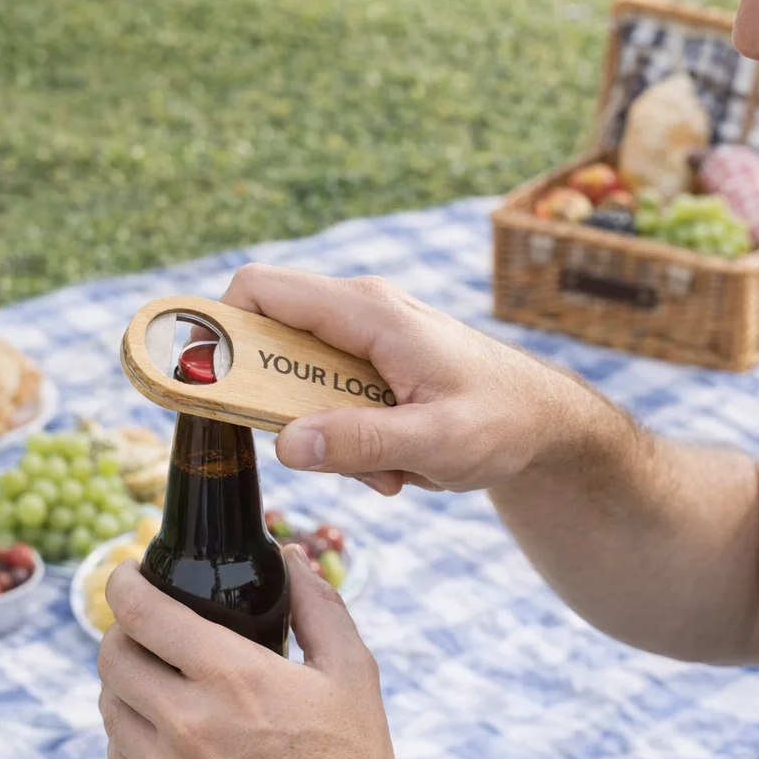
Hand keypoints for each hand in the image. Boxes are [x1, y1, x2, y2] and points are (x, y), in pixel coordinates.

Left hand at [97, 547, 412, 758]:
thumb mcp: (353, 672)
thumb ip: (319, 604)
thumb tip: (291, 557)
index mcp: (234, 679)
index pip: (144, 613)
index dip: (125, 582)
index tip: (130, 572)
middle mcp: (186, 724)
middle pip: (113, 654)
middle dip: (123, 626)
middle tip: (150, 622)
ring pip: (108, 703)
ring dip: (126, 675)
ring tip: (161, 671)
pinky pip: (117, 751)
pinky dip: (130, 724)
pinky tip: (168, 723)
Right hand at [220, 264, 586, 494]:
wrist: (546, 422)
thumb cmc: (504, 421)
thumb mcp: (439, 441)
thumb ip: (363, 442)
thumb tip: (286, 444)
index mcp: (368, 312)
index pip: (259, 290)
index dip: (218, 330)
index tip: (212, 390)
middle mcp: (361, 313)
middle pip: (272, 344)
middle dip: (286, 410)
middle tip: (329, 454)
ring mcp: (369, 338)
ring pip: (303, 383)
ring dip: (328, 435)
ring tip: (387, 468)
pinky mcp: (377, 366)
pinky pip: (334, 400)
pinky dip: (353, 439)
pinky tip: (399, 464)